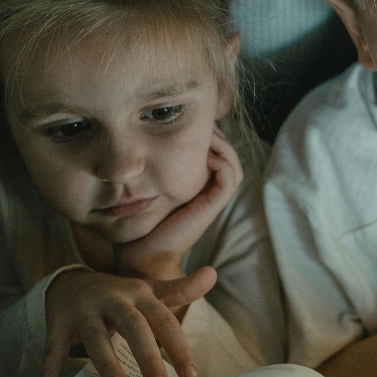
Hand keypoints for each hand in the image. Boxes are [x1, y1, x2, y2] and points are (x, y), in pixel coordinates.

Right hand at [42, 265, 216, 376]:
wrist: (72, 282)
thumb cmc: (121, 296)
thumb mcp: (150, 291)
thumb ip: (181, 289)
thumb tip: (213, 274)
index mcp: (140, 295)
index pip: (164, 320)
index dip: (178, 347)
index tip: (191, 376)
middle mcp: (113, 300)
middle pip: (134, 327)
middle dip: (148, 356)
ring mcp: (84, 311)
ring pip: (96, 338)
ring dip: (107, 365)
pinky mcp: (58, 324)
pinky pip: (54, 349)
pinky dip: (49, 371)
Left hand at [116, 126, 243, 280]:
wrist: (142, 254)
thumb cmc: (142, 221)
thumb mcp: (151, 186)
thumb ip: (157, 167)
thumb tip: (147, 139)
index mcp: (200, 186)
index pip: (219, 154)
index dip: (212, 135)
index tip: (195, 122)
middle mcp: (210, 191)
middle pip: (230, 156)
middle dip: (219, 136)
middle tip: (203, 124)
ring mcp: (213, 199)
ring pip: (234, 166)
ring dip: (224, 147)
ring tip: (208, 136)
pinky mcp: (211, 207)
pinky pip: (229, 179)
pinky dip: (222, 163)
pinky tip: (205, 157)